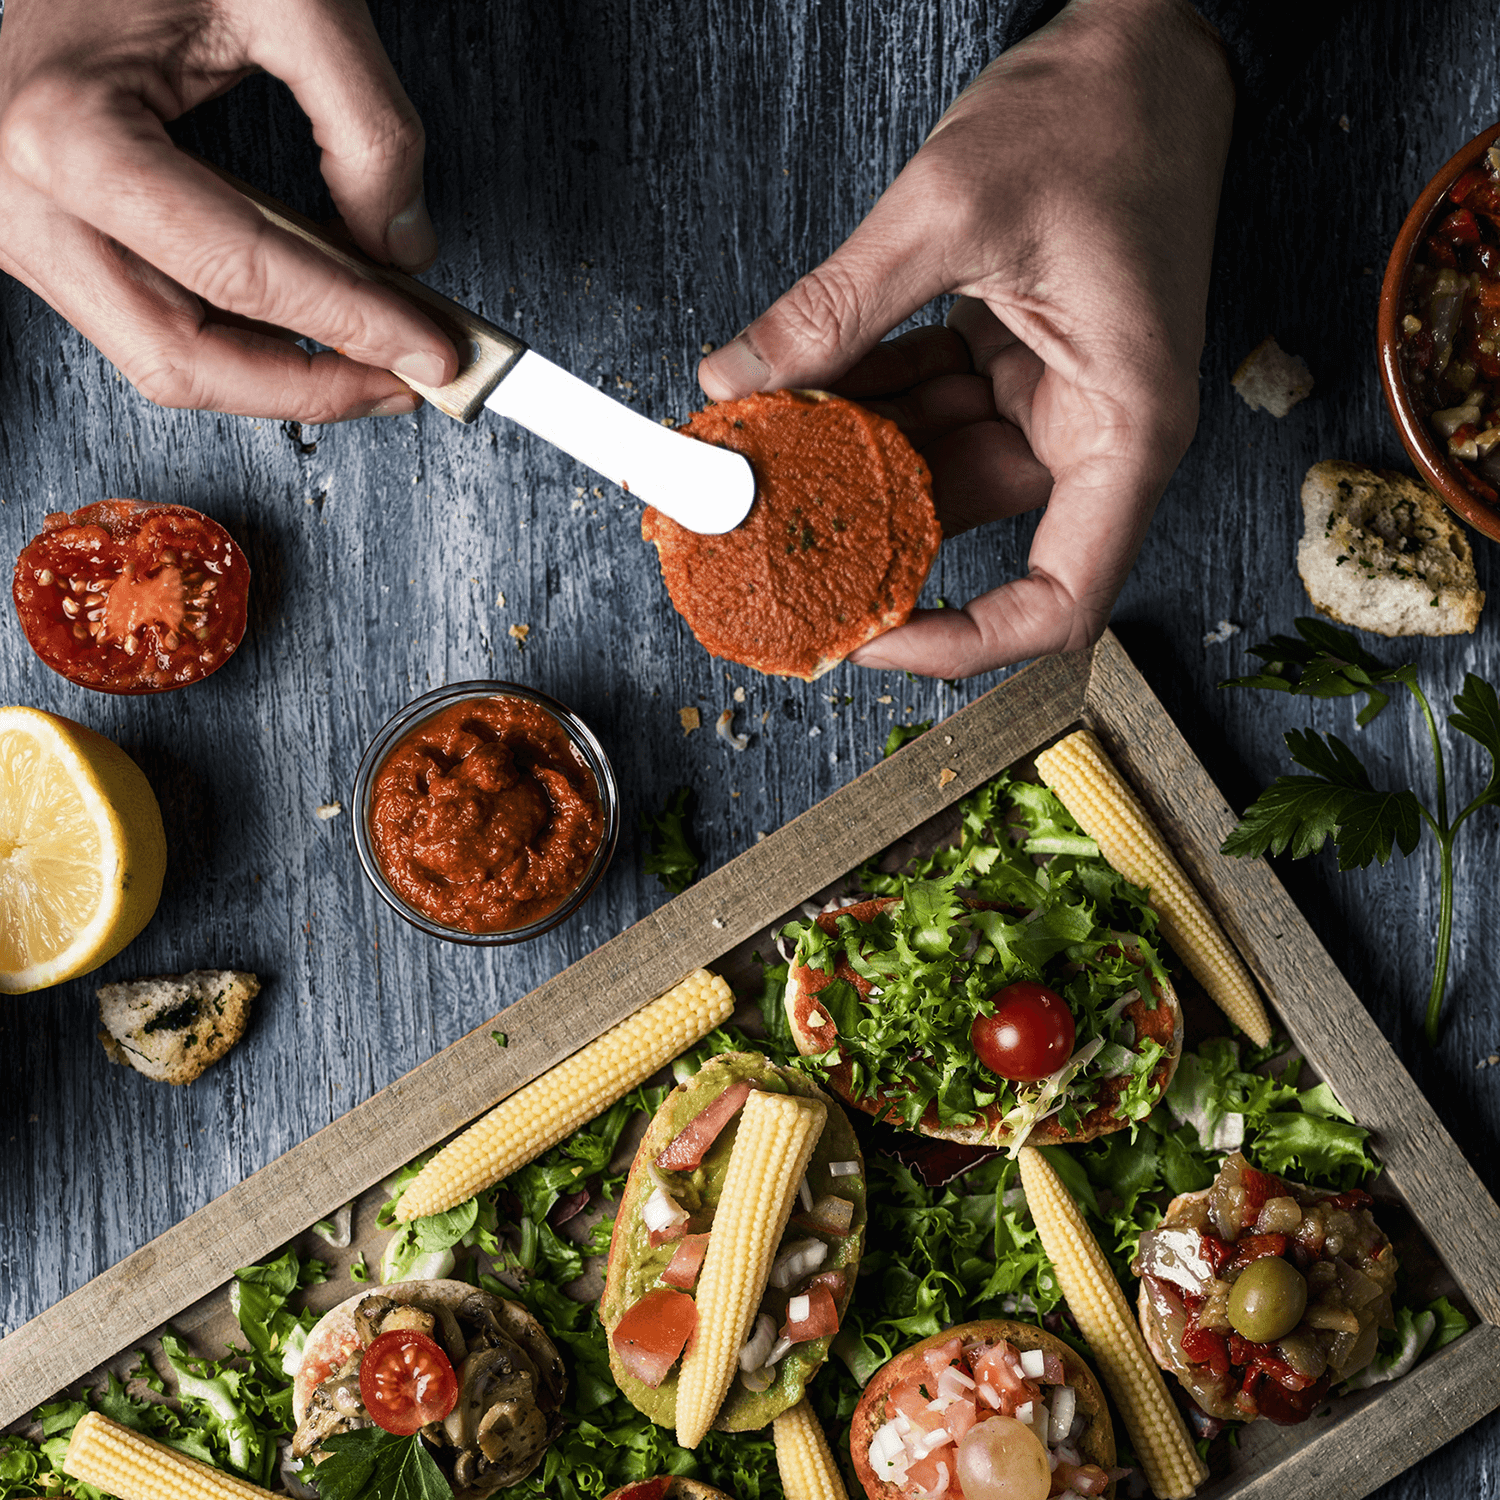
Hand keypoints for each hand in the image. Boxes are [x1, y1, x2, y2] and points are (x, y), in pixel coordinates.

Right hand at [0, 0, 456, 421]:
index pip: (242, 274)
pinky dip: (244, 339)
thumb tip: (406, 247)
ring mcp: (26, 226)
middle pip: (185, 360)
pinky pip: (155, 322)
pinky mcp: (47, 235)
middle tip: (405, 380)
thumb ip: (367, 128)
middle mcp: (26, 197)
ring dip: (279, 377)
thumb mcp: (290, 0)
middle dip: (310, 387)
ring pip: (165, 360)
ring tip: (373, 360)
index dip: (352, 325)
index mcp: (69, 133)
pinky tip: (311, 325)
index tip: (431, 351)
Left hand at [699, 0, 1233, 676]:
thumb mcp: (949, 208)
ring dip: (844, 459)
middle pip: (966, 532)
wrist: (1149, 45)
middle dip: (860, 532)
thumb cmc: (1102, 115)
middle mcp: (1091, 431)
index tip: (868, 637)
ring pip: (928, 469)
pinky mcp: (1013, 364)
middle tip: (759, 525)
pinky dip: (862, 403)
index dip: (961, 644)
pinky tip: (792, 392)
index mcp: (1121, 428)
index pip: (1057, 602)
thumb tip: (736, 382)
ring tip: (753, 448)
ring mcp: (1048, 399)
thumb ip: (836, 310)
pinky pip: (925, 410)